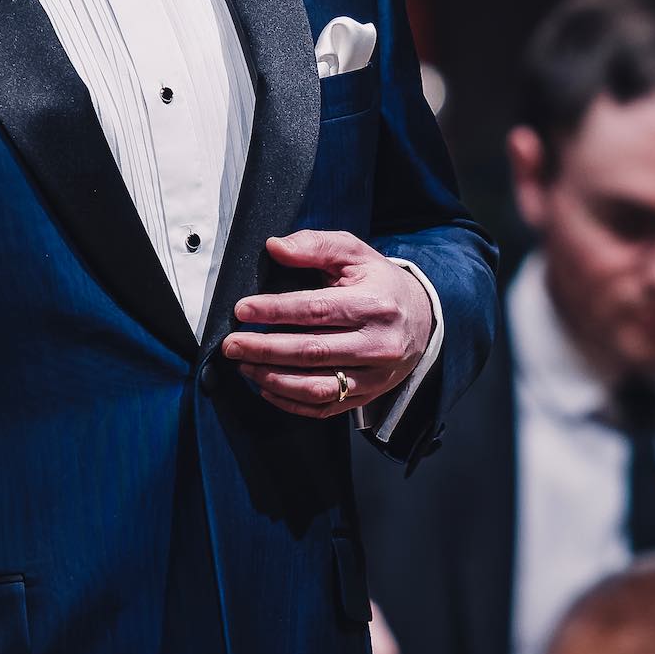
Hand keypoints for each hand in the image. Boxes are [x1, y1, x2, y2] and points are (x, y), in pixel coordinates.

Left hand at [220, 231, 435, 418]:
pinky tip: (267, 387)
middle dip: (264, 349)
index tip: (243, 310)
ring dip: (273, 379)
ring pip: (316, 386)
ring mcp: (374, 375)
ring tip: (245, 366)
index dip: (275, 311)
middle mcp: (378, 343)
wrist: (422, 320)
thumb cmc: (381, 285)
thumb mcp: (355, 254)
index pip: (316, 310)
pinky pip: (324, 407)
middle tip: (231, 344)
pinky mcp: (368, 394)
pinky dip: (290, 402)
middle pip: (312, 351)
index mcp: (375, 304)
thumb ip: (316, 245)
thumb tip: (276, 247)